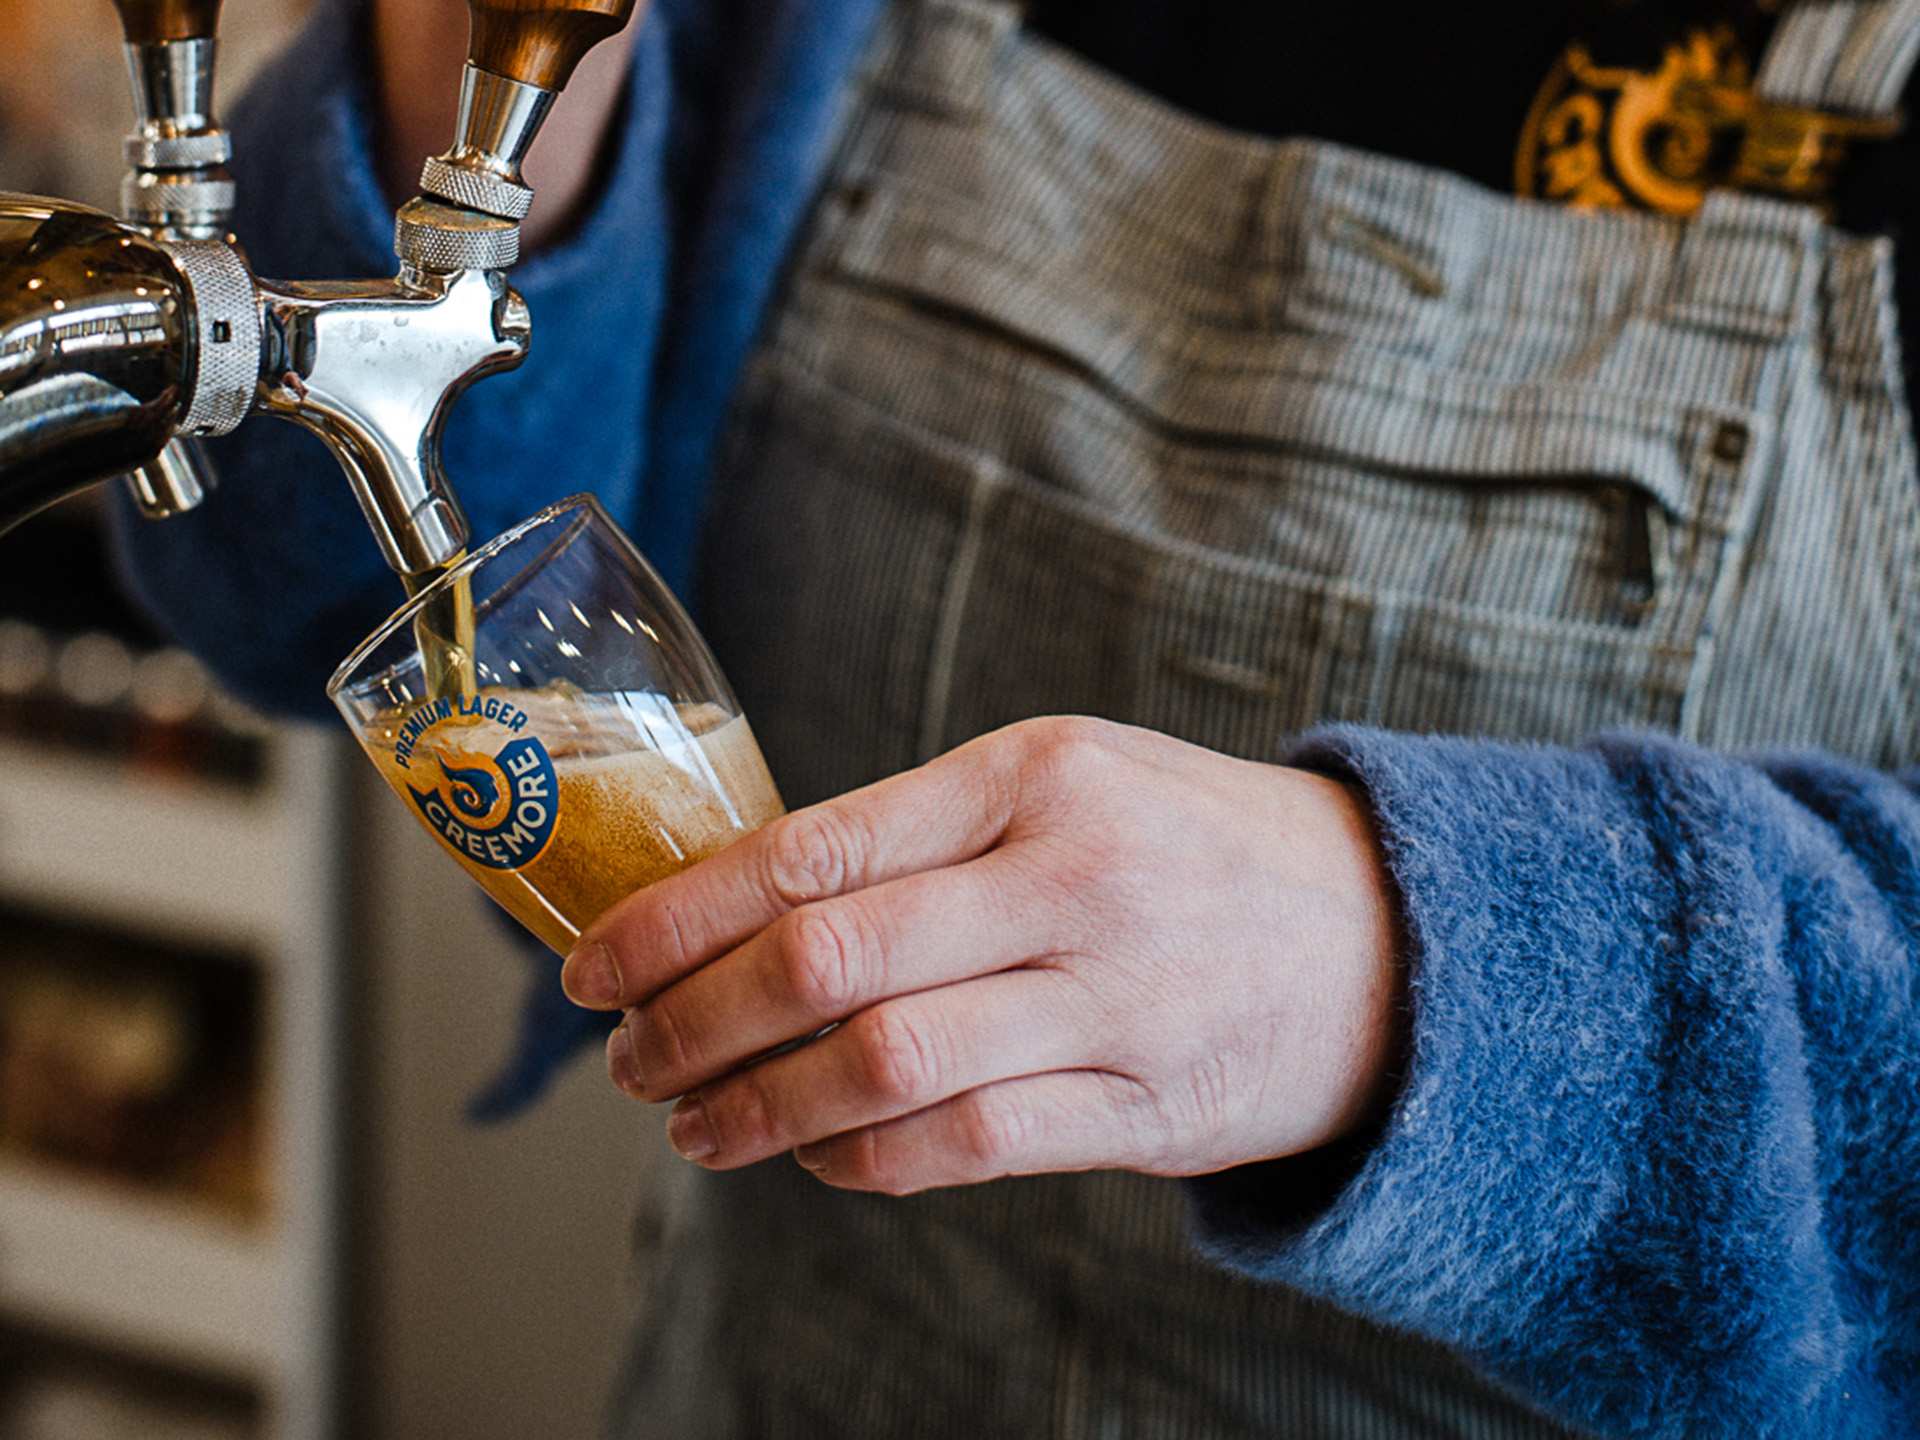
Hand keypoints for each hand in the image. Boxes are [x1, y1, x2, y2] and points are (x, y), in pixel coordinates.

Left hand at [561, 716, 1405, 1193]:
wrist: (1387, 930)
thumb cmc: (1188, 843)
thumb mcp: (1070, 780)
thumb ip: (924, 834)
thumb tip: (739, 905)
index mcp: (1032, 773)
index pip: (811, 848)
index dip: (679, 916)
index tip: (596, 964)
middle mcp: (1071, 876)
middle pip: (828, 959)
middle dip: (691, 1019)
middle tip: (627, 1057)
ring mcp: (1115, 997)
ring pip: (884, 1066)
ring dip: (757, 1106)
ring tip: (692, 1124)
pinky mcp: (1147, 1105)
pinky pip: (967, 1145)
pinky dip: (863, 1160)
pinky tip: (812, 1152)